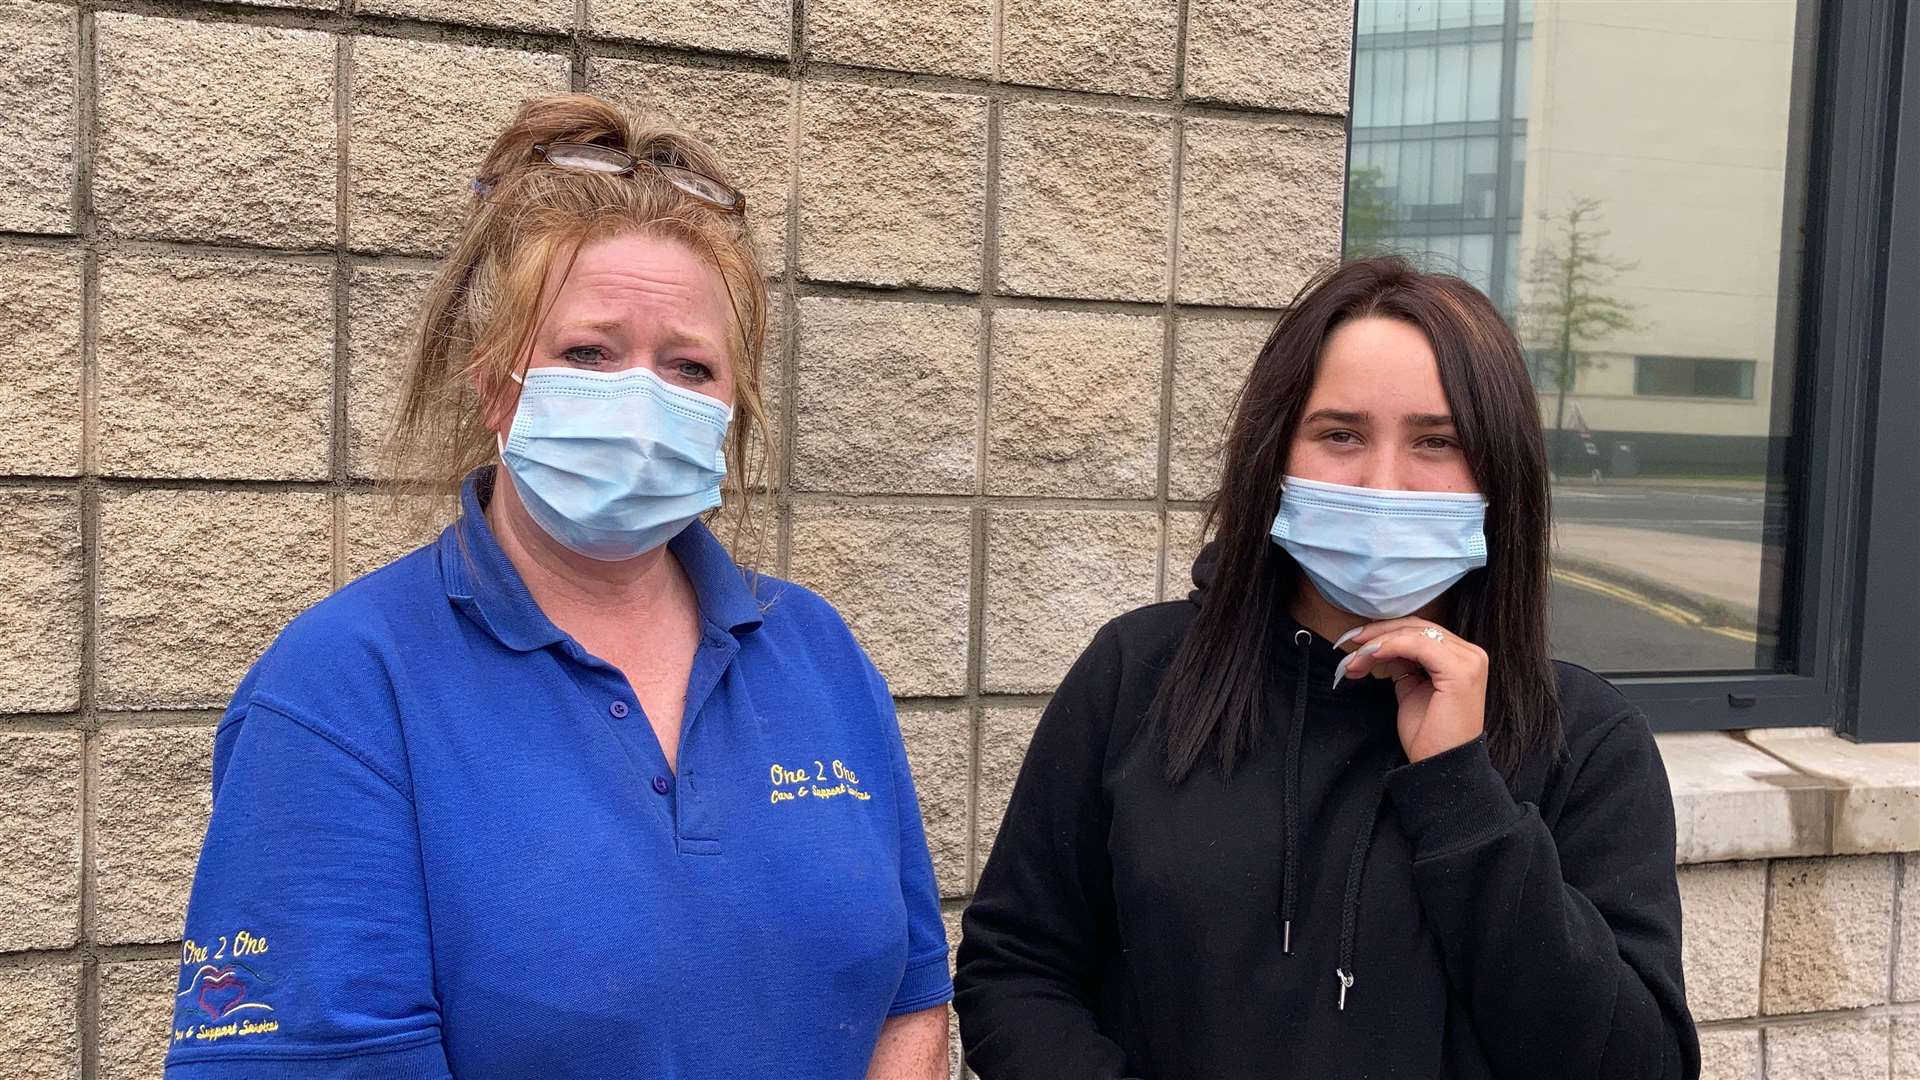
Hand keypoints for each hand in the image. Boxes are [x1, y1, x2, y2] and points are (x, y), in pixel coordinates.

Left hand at [1332, 617, 1487, 763]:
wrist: (1440, 767)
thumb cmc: (1428, 735)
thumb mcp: (1411, 690)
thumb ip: (1403, 664)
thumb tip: (1380, 645)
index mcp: (1462, 658)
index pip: (1420, 631)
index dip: (1385, 632)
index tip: (1355, 641)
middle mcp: (1471, 655)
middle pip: (1417, 627)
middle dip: (1377, 633)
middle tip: (1349, 642)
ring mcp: (1469, 661)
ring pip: (1414, 633)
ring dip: (1378, 642)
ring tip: (1354, 659)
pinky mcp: (1461, 671)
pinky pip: (1418, 645)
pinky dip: (1390, 646)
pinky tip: (1370, 655)